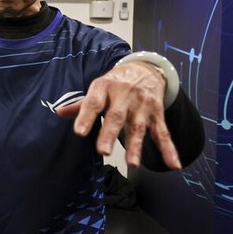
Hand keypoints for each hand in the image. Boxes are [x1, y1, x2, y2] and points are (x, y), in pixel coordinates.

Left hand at [56, 61, 180, 169]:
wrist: (145, 69)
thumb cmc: (115, 83)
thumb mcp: (97, 88)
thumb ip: (81, 104)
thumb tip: (59, 113)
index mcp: (104, 87)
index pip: (93, 103)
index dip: (86, 117)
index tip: (79, 132)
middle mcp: (125, 95)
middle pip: (117, 116)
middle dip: (110, 134)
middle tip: (104, 151)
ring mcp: (142, 105)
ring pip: (139, 126)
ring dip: (136, 146)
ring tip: (131, 164)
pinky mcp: (157, 113)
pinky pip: (163, 133)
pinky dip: (169, 149)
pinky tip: (173, 164)